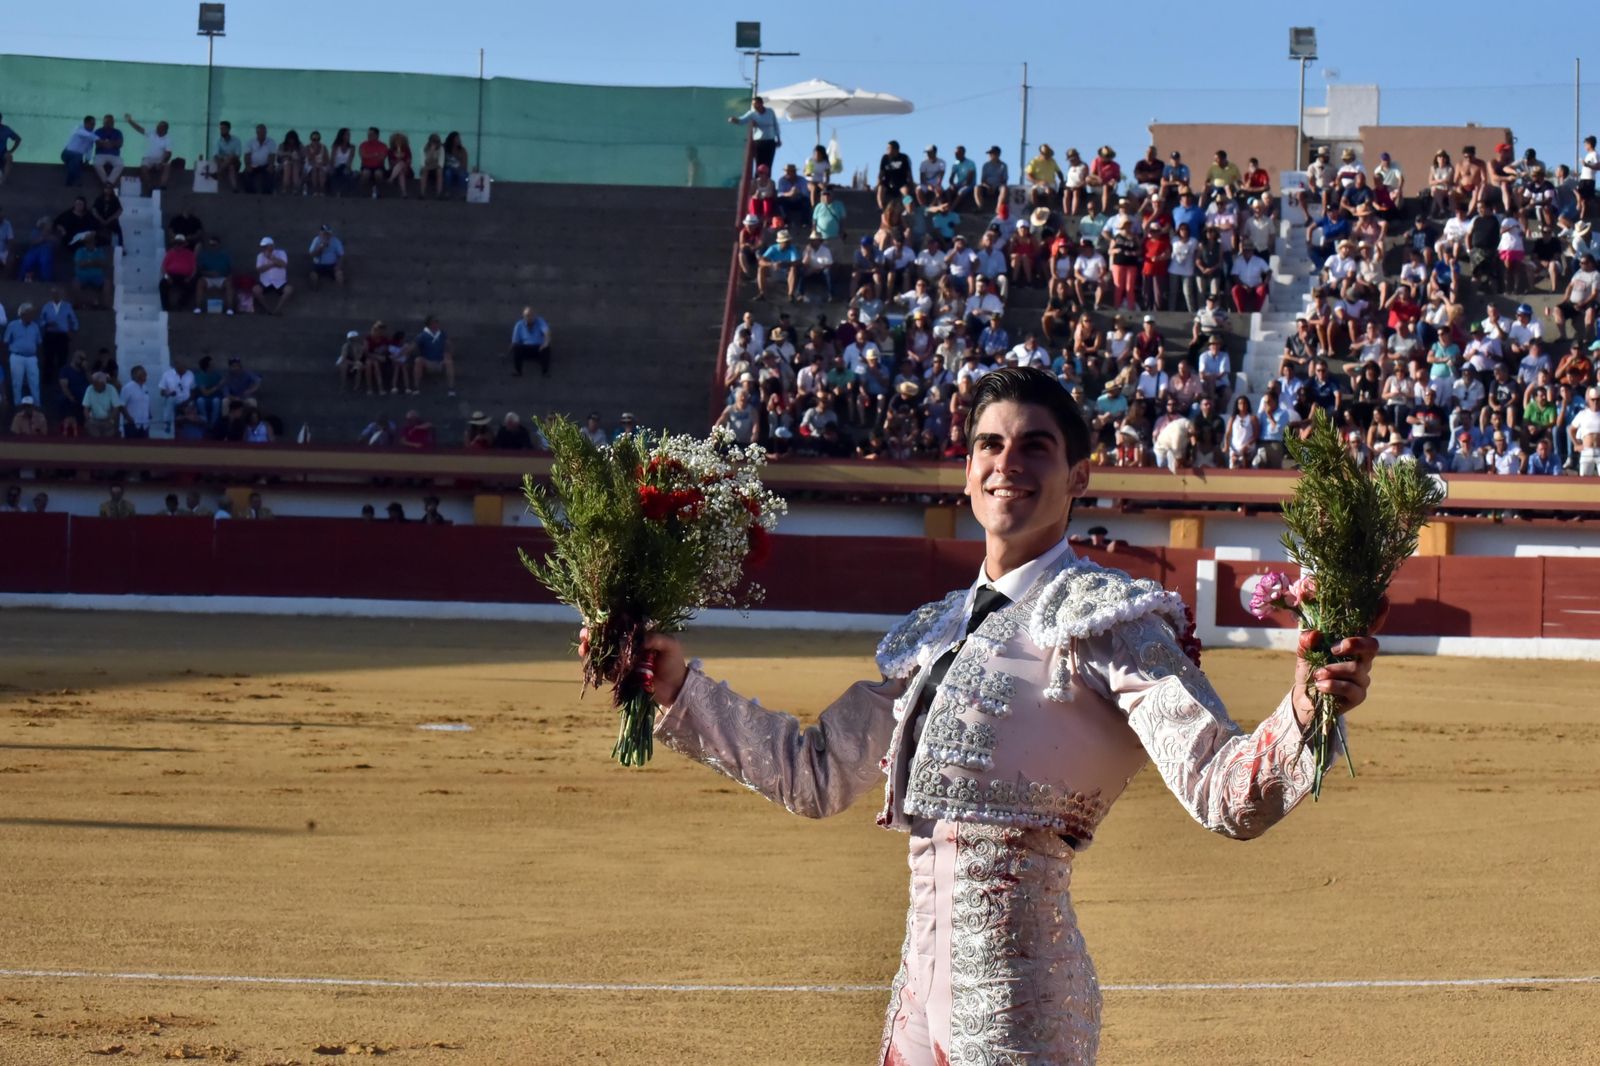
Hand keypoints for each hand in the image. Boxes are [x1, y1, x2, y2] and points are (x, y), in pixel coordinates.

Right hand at [577, 627, 688, 706]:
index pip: (619, 626)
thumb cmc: (674, 663)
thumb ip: (657, 639)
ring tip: (584, 647)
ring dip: (591, 650)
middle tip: (585, 635)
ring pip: (603, 654)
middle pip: (607, 639)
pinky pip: (605, 670)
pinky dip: (596, 666)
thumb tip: (640, 639)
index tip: (596, 621)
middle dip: (593, 636)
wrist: (676, 688)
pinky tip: (590, 661)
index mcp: (638, 636)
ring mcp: (623, 662)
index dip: (606, 623)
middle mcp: (628, 647)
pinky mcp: (620, 677)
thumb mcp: (670, 645)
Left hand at [1289, 599, 1387, 726]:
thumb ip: (1307, 640)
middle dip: (1356, 644)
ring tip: (1317, 674)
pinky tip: (1321, 686)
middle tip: (1335, 648)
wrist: (1304, 698)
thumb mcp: (1304, 651)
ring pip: (1357, 669)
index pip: (1368, 627)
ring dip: (1334, 670)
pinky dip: (1333, 685)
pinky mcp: (1358, 695)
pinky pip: (1351, 688)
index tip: (1384, 599)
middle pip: (1372, 646)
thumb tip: (1314, 634)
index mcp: (1350, 643)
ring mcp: (1362, 677)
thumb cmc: (1309, 668)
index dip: (1378, 614)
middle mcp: (1361, 658)